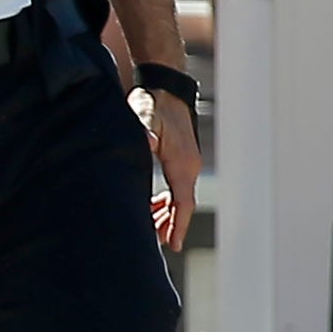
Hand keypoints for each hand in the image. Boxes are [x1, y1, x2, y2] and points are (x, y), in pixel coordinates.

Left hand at [135, 83, 200, 252]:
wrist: (163, 86)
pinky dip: (167, 199)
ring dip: (167, 212)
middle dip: (170, 224)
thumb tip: (146, 143)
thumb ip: (144, 132)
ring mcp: (186, 161)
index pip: (183, 202)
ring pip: (180, 196)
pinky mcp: (180, 156)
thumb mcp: (144, 117)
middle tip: (155, 241)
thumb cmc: (151, 103)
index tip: (173, 245)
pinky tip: (153, 204)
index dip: (178, 225)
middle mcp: (188, 165)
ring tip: (152, 226)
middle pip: (182, 204)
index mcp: (182, 163)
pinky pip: (177, 185)